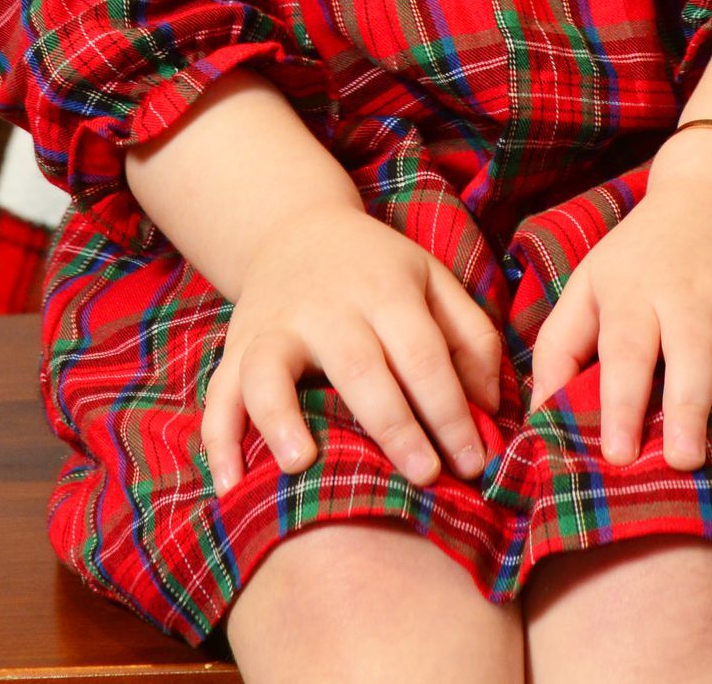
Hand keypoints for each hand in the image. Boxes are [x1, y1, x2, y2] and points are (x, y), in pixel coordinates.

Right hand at [199, 204, 505, 496]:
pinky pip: (218, 393)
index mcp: (385, 288)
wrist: (296, 228)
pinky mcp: (237, 346)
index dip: (450, 410)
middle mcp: (328, 306)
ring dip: (281, 417)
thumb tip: (493, 408)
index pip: (423, 354)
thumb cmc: (379, 271)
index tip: (474, 463)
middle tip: (424, 478)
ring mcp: (275, 325)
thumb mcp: (433, 280)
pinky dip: (218, 438)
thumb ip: (471, 337)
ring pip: (271, 370)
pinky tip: (230, 482)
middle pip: (359, 366)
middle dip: (393, 426)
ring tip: (300, 464)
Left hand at [526, 157, 711, 480]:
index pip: (625, 347)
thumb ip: (558, 349)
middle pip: (694, 351)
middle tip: (687, 463)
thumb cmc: (640, 261)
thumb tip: (539, 421)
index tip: (618, 455)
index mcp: (636, 291)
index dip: (620, 400)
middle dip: (691, 407)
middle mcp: (694, 293)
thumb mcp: (588, 285)